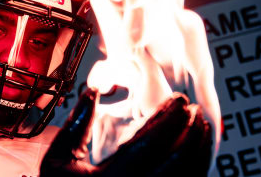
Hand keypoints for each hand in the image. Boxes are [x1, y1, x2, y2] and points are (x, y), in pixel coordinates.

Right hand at [41, 89, 211, 176]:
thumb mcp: (58, 160)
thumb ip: (76, 126)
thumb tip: (92, 92)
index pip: (147, 144)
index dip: (167, 118)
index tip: (179, 100)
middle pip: (175, 162)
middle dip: (190, 131)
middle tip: (195, 109)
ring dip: (199, 151)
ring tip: (202, 127)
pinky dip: (195, 169)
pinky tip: (195, 153)